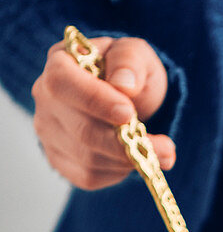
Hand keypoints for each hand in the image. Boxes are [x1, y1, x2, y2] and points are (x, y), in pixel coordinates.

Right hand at [32, 36, 175, 188]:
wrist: (129, 100)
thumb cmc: (129, 73)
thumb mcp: (136, 55)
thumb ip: (129, 61)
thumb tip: (124, 84)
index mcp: (59, 63)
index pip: (63, 82)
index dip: (95, 100)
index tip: (129, 113)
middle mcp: (46, 100)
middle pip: (81, 130)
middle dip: (125, 142)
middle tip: (165, 148)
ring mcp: (49, 133)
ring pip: (88, 158)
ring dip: (129, 160)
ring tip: (162, 153)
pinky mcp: (60, 161)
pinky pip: (90, 176)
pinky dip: (119, 172)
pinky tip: (134, 158)